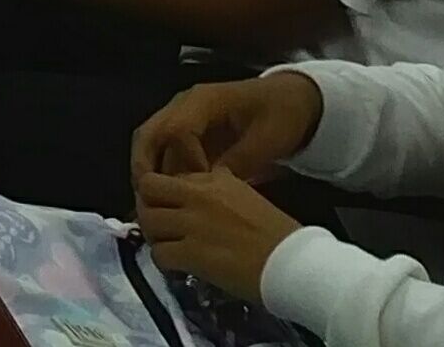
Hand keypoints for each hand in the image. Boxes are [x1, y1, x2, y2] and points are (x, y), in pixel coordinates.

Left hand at [131, 163, 304, 301]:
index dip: (167, 194)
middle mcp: (198, 195)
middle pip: (148, 188)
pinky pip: (159, 254)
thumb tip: (203, 193)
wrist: (296, 263)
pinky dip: (163, 263)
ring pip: (148, 221)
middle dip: (148, 205)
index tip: (172, 209)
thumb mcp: (248, 197)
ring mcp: (192, 223)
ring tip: (167, 247)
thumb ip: (221, 190)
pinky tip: (177, 267)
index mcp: (215, 179)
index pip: (173, 177)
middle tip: (159, 224)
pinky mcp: (192, 253)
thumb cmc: (280, 235)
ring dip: (154, 236)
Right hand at [134, 74, 324, 184]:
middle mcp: (184, 106)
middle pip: (149, 133)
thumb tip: (212, 188)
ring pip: (151, 142)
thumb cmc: (282, 116)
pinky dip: (162, 172)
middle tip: (149, 199)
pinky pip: (165, 150)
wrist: (293, 99)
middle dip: (144, 166)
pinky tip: (171, 195)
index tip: (202, 186)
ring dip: (150, 171)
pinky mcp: (188, 131)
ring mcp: (183, 117)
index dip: (185, 160)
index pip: (177, 130)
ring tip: (156, 202)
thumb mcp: (268, 140)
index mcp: (203, 101)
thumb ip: (239, 162)